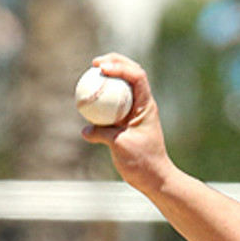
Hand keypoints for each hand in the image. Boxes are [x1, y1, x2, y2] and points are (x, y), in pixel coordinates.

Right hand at [79, 53, 176, 192]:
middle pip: (131, 74)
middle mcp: (142, 105)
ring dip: (108, 77)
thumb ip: (102, 134)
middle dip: (114, 62)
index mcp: (146, 106)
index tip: (101, 68)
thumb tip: (84, 130)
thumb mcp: (120, 146)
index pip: (137, 76)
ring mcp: (134, 112)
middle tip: (95, 63)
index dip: (120, 66)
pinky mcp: (126, 123)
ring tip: (91, 73)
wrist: (154, 177)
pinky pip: (112, 105)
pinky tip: (87, 99)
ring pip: (122, 87)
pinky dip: (101, 99)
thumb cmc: (143, 161)